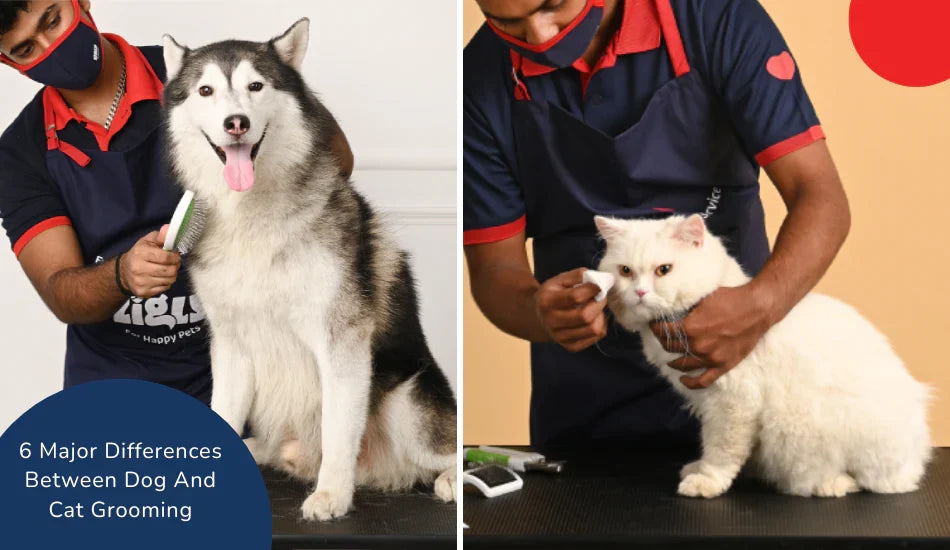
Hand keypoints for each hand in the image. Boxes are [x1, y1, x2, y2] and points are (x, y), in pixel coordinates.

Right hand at [118, 225, 181, 297]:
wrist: (124, 271)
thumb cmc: (140, 254)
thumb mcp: (148, 241)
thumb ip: (161, 236)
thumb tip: (169, 228)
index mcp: (140, 253)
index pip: (166, 257)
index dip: (175, 256)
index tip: (175, 255)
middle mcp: (138, 268)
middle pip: (169, 270)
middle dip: (175, 266)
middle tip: (173, 263)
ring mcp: (140, 282)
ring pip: (169, 280)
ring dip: (172, 274)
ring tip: (166, 269)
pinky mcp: (143, 292)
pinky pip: (164, 288)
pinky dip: (166, 282)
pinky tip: (160, 277)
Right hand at [533, 268, 607, 351]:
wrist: (539, 317)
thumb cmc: (553, 294)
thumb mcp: (559, 280)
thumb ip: (578, 276)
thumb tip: (599, 279)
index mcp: (547, 302)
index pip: (576, 297)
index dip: (592, 289)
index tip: (599, 285)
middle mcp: (551, 322)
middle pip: (585, 316)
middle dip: (599, 303)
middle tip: (601, 296)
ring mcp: (560, 337)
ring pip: (593, 329)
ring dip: (601, 315)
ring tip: (597, 308)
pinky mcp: (570, 346)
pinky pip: (595, 337)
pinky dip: (601, 326)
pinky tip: (595, 318)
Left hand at [649, 284, 773, 389]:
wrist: (757, 308)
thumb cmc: (730, 299)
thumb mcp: (702, 299)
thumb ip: (686, 308)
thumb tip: (672, 310)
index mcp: (690, 327)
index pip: (663, 331)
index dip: (655, 327)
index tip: (654, 325)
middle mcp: (698, 345)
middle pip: (670, 347)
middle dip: (663, 341)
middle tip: (662, 337)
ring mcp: (710, 358)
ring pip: (683, 364)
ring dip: (673, 361)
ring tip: (670, 358)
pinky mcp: (723, 365)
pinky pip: (703, 381)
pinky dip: (691, 383)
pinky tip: (683, 380)